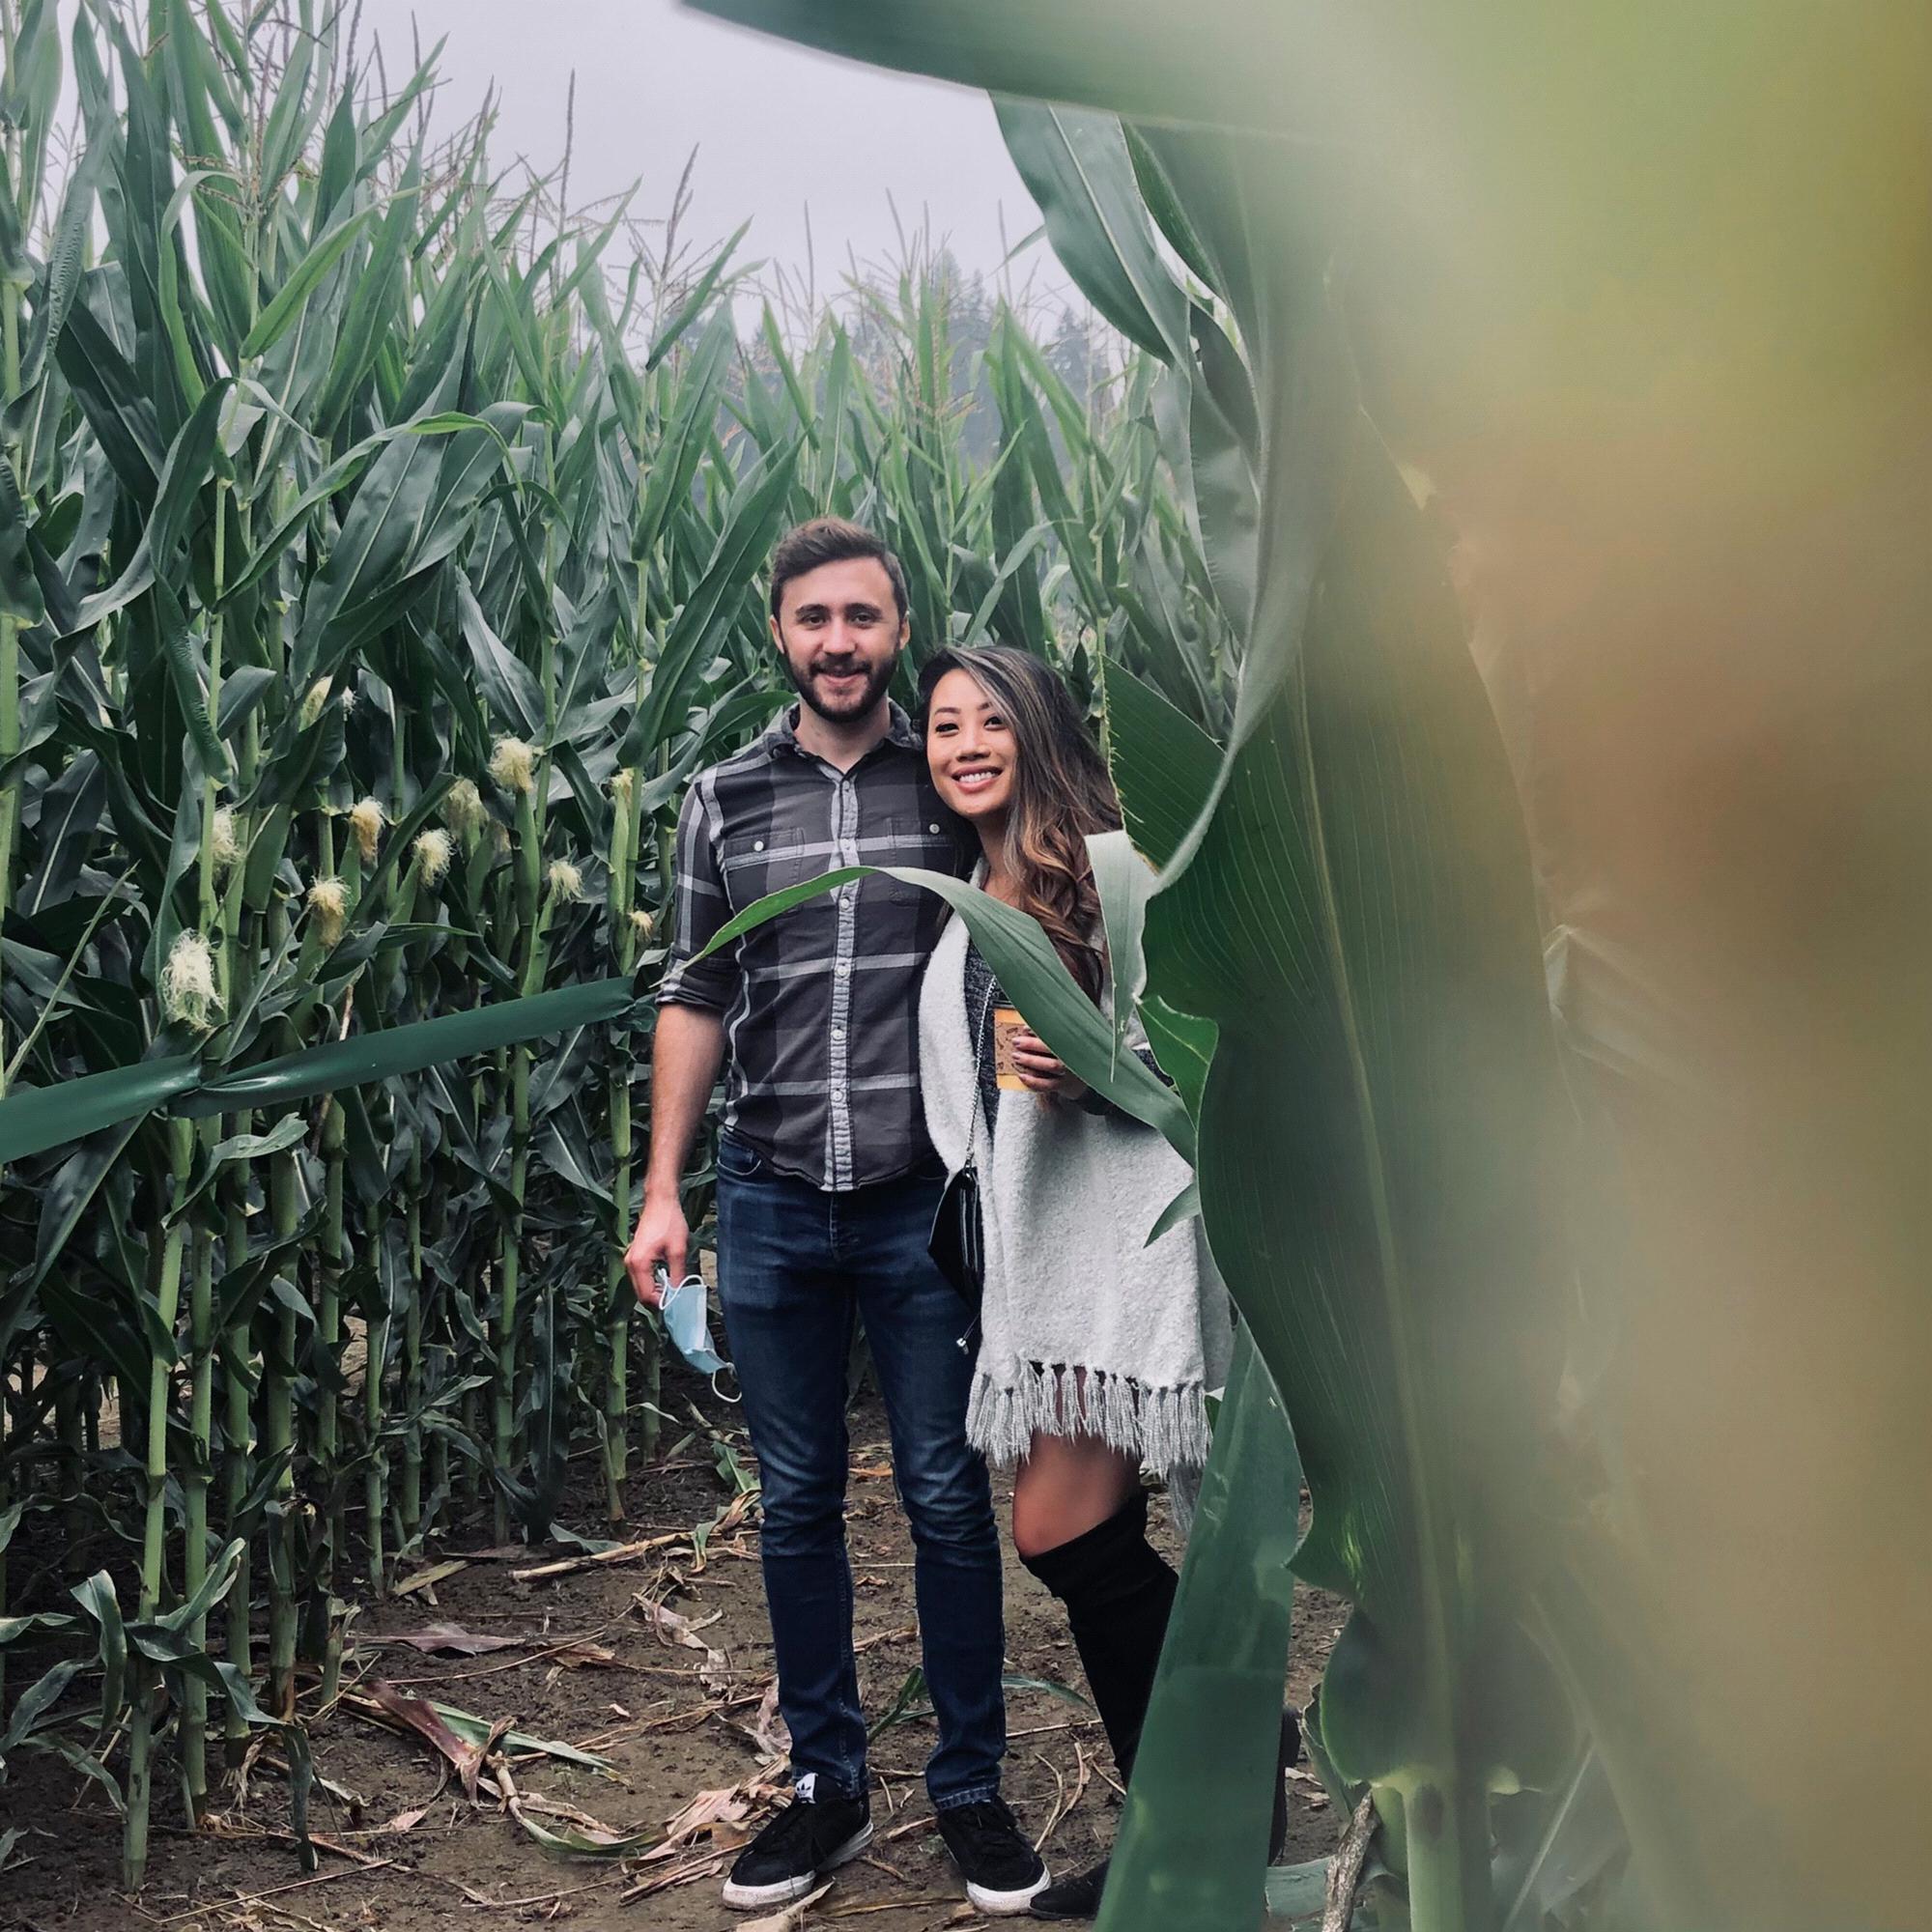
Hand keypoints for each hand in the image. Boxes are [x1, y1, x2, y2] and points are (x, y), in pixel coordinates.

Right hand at [625, 1191, 688, 1306]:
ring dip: (654, 1291)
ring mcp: (629, 1259)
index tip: (676, 1303)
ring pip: (639, 1286)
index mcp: (639, 1263)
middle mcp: (630, 1263)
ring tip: (672, 1289)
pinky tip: (664, 1279)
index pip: (647, 1295)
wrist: (660, 1201)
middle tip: (675, 1299)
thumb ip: (677, 1274)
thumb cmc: (669, 1221)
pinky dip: (650, 1282)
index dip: (661, 1303)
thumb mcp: (678, 1250)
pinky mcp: (633, 1256)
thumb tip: (677, 1293)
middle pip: (640, 1293)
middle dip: (657, 1299)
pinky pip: (639, 1276)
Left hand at [1012, 1029, 1087, 1101]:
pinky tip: (1022, 1076)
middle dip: (1032, 1044)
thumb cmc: (1069, 1056)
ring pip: (1051, 1065)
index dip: (1039, 1030)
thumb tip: (1026, 1029)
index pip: (1056, 1034)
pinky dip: (1034, 1081)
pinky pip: (1048, 1084)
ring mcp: (1070, 1071)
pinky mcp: (1065, 1085)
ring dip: (1032, 1060)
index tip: (1025, 1028)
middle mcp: (1073, 1056)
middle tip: (1016, 1041)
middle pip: (1053, 1048)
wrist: (1087, 1078)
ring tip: (1016, 1056)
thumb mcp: (1064, 1044)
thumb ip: (1050, 1036)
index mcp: (1073, 1042)